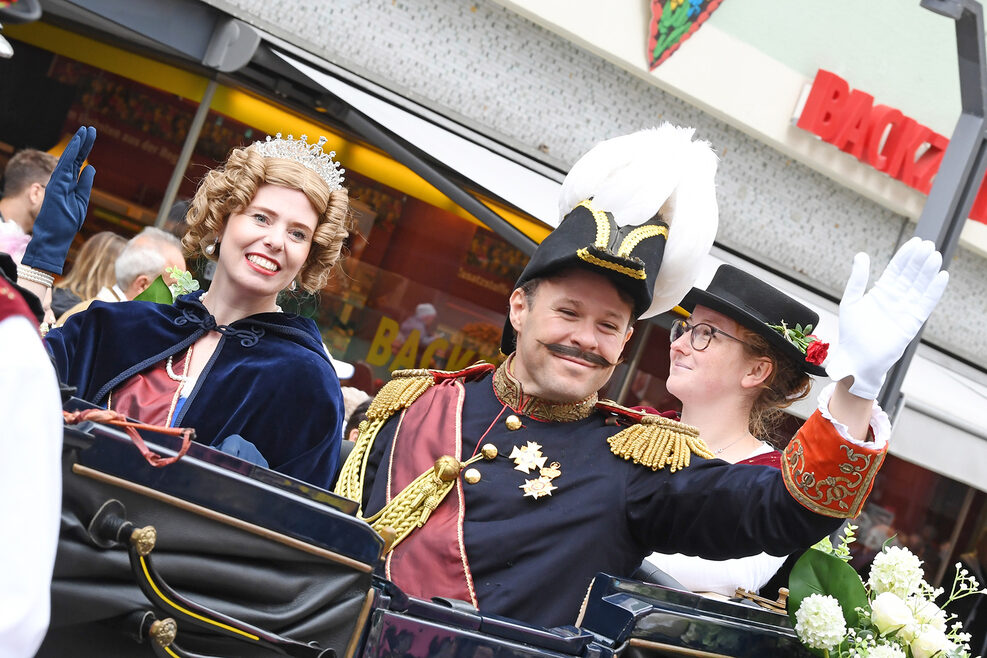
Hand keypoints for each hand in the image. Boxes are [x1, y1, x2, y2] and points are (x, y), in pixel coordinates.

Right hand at [21, 126, 96, 274]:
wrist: (55, 237)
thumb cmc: (66, 222)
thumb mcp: (81, 201)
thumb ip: (85, 184)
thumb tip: (91, 168)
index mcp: (69, 184)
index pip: (78, 163)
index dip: (84, 150)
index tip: (91, 137)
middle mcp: (62, 180)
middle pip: (74, 158)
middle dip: (83, 143)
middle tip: (91, 129)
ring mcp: (58, 183)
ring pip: (68, 159)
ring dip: (77, 145)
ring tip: (86, 132)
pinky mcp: (56, 187)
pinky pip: (64, 168)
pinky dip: (71, 156)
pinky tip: (77, 145)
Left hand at [826, 237, 947, 398]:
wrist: (856, 360)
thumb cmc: (851, 334)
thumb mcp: (851, 301)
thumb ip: (857, 279)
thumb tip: (861, 255)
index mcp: (880, 293)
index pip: (896, 270)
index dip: (905, 256)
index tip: (916, 242)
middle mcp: (895, 300)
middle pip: (910, 275)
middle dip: (918, 260)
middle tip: (928, 244)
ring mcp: (904, 311)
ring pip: (919, 287)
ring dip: (928, 272)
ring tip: (935, 255)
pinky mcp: (911, 323)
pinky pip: (925, 304)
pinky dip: (934, 291)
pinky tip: (942, 277)